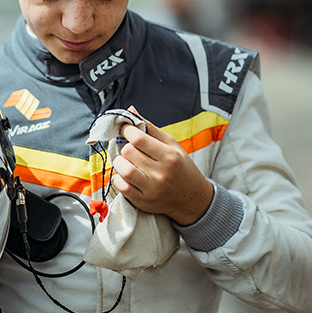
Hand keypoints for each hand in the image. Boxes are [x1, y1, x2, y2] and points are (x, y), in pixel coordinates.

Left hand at [109, 106, 213, 225]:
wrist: (192, 199)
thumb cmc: (181, 168)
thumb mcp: (172, 145)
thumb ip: (150, 128)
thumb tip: (131, 111)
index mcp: (169, 156)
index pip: (138, 139)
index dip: (127, 130)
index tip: (126, 130)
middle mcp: (160, 173)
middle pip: (128, 152)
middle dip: (125, 146)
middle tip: (130, 148)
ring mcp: (151, 189)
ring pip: (122, 170)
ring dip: (119, 162)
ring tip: (126, 161)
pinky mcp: (142, 201)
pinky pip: (121, 186)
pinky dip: (118, 178)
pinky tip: (126, 175)